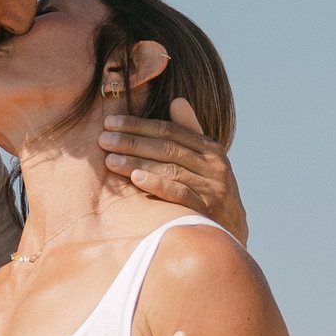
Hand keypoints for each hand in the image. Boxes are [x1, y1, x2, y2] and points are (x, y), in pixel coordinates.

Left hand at [100, 95, 245, 244]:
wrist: (232, 234)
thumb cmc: (211, 194)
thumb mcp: (207, 162)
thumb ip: (191, 133)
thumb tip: (177, 101)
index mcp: (211, 150)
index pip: (170, 131)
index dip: (139, 125)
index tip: (112, 122)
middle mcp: (213, 166)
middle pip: (167, 148)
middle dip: (132, 141)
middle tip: (103, 139)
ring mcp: (212, 189)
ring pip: (170, 169)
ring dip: (137, 162)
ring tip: (110, 159)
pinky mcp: (207, 211)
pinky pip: (179, 194)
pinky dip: (157, 184)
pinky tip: (136, 178)